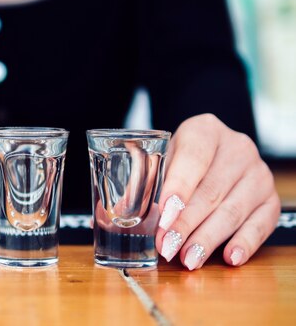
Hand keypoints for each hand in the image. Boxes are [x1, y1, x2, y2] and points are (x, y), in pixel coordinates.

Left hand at [156, 114, 279, 269]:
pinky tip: (229, 257)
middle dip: (185, 223)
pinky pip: (261, 224)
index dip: (177, 189)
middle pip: (210, 191)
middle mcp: (237, 147)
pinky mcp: (270, 198)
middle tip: (166, 246)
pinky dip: (244, 243)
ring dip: (207, 239)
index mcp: (205, 130)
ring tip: (187, 258)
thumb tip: (120, 213)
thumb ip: (145, 182)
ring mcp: (257, 173)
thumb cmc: (184, 159)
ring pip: (232, 211)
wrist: (217, 152)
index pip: (193, 159)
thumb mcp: (164, 159)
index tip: (163, 216)